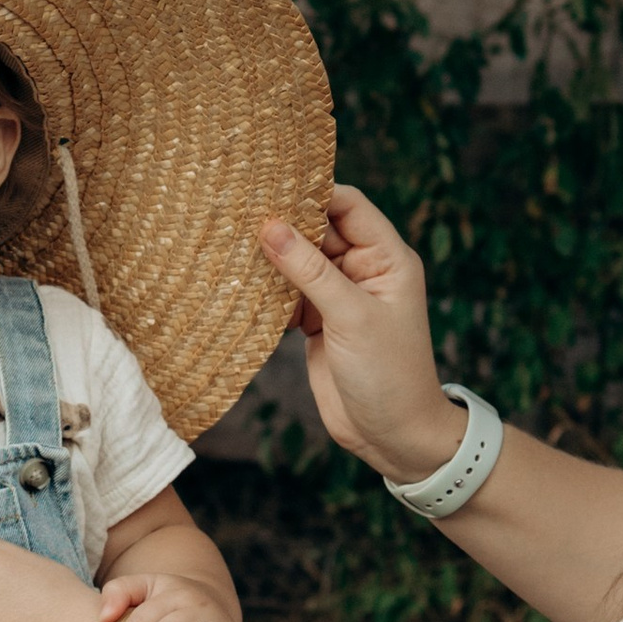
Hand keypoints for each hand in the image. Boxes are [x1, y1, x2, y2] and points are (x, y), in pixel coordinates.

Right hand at [259, 186, 463, 482]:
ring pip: (299, 260)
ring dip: (271, 256)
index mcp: (387, 258)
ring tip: (229, 240)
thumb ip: (310, 271)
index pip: (348, 205)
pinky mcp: (318, 322)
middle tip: (237, 210)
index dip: (312, 192)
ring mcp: (339, 296)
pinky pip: (288, 292)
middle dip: (284, 222)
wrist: (393, 437)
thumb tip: (270, 226)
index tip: (269, 184)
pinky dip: (266, 288)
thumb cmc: (389, 374)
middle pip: (320, 229)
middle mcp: (364, 270)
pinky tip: (238, 281)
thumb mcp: (351, 317)